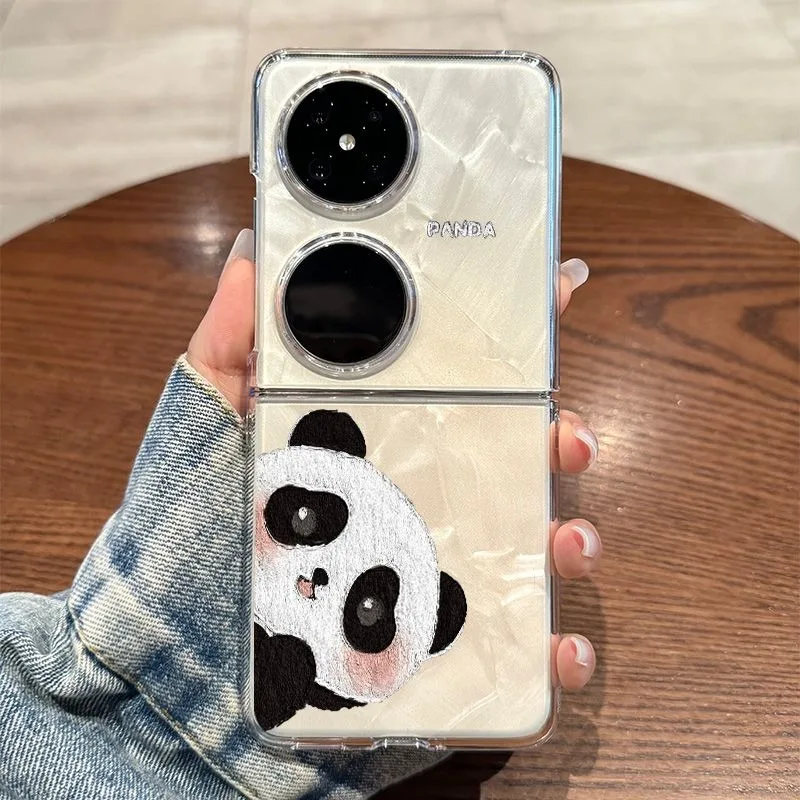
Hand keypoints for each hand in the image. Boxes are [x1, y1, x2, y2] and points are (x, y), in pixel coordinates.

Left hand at [188, 229, 600, 690]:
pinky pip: (514, 648)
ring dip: (571, 537)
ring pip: (527, 545)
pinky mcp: (440, 651)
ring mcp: (431, 575)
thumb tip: (251, 257)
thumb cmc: (181, 548)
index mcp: (372, 442)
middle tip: (565, 436)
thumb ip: (226, 348)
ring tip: (566, 541)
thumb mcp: (202, 434)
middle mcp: (412, 501)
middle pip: (510, 458)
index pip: (455, 381)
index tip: (557, 291)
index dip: (510, 339)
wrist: (168, 674)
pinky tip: (559, 645)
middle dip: (557, 437)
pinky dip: (555, 647)